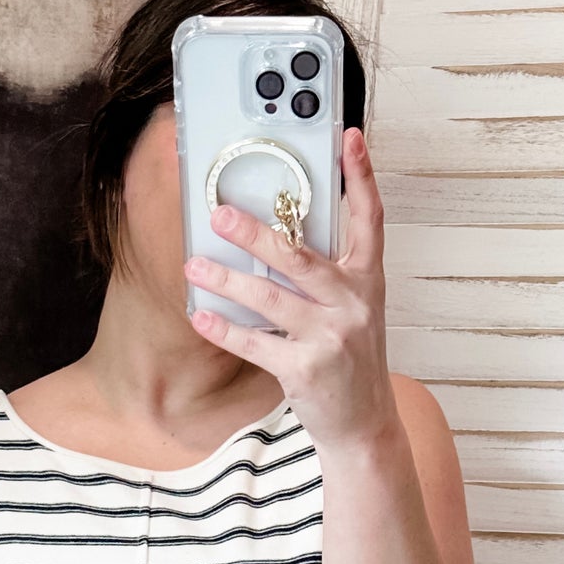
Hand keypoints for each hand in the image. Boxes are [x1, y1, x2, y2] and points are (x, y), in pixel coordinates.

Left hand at [183, 125, 395, 455]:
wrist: (365, 425)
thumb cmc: (351, 363)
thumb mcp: (355, 312)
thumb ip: (329, 275)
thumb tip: (280, 240)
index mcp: (368, 281)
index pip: (370, 219)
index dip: (361, 177)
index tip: (348, 138)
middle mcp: (353, 304)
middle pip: (299, 256)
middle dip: (255, 233)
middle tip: (219, 214)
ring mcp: (330, 337)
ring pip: (269, 297)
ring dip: (226, 279)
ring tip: (194, 265)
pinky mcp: (306, 370)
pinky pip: (255, 343)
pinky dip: (224, 329)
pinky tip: (201, 315)